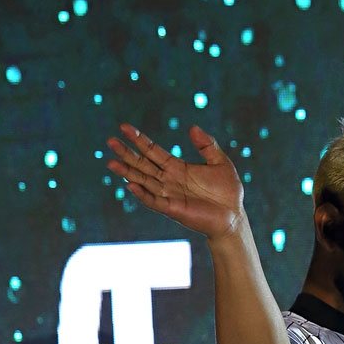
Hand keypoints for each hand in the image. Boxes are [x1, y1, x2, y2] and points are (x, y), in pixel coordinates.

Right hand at [106, 124, 244, 238]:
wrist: (233, 216)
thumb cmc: (227, 192)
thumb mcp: (220, 162)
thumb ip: (207, 145)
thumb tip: (192, 127)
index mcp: (177, 167)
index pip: (153, 151)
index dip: (139, 139)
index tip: (125, 127)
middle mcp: (169, 180)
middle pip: (143, 164)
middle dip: (127, 153)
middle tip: (110, 140)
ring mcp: (169, 194)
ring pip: (143, 181)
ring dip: (127, 172)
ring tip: (111, 162)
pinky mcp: (173, 209)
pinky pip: (154, 201)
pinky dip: (142, 194)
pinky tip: (130, 184)